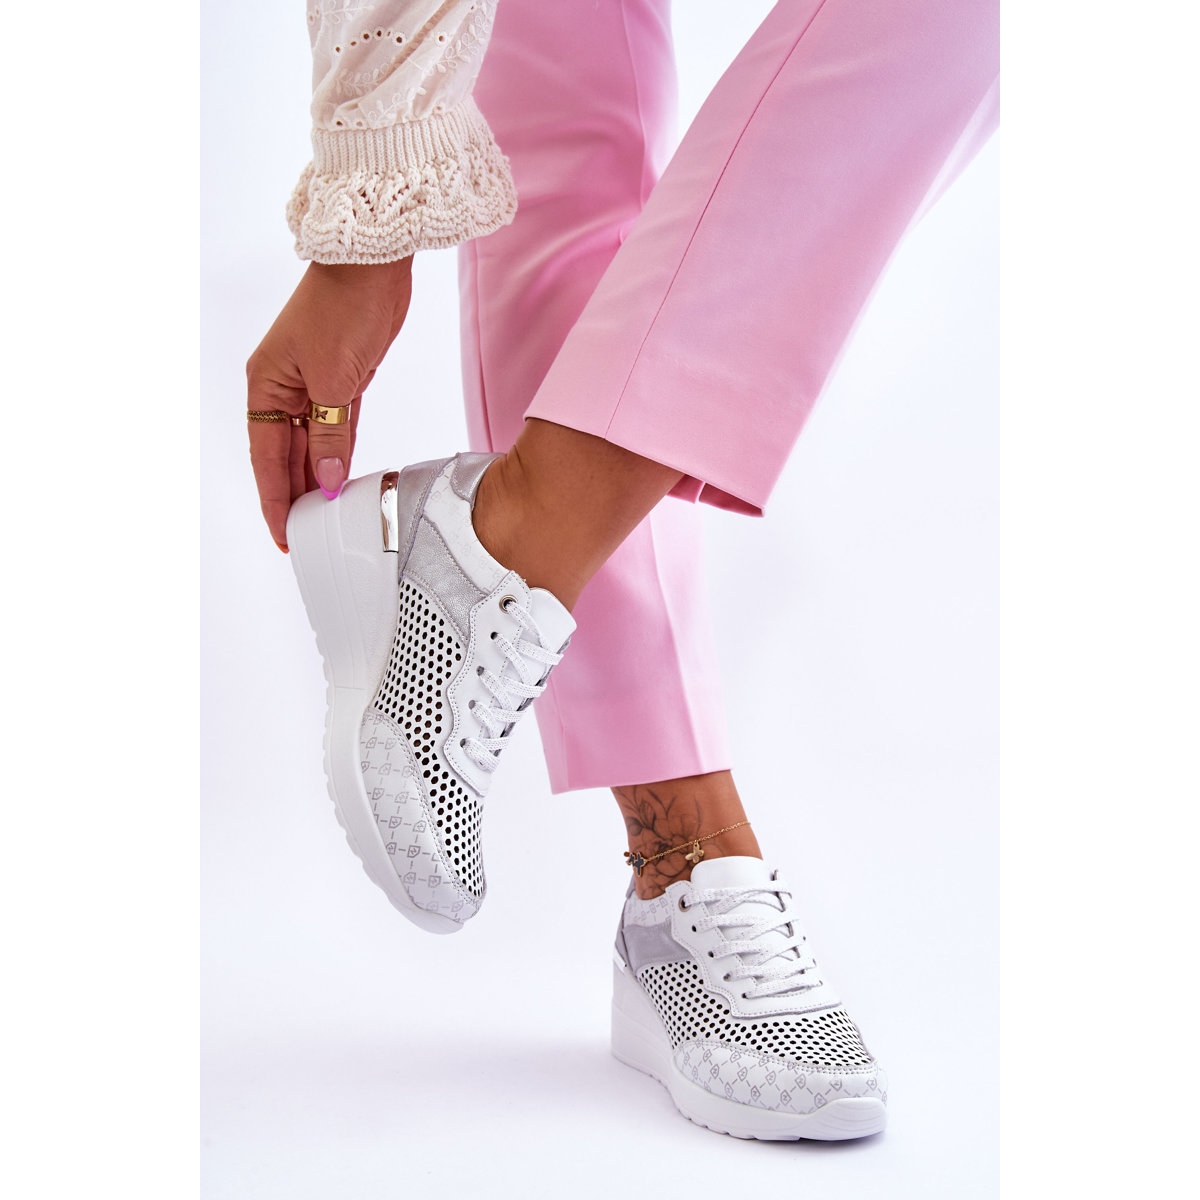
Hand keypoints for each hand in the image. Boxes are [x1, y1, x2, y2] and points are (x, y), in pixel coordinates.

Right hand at [246, 257, 413, 548]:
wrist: (372, 265)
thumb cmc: (343, 308)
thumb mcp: (334, 380)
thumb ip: (329, 434)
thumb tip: (325, 480)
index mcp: (266, 386)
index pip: (267, 458)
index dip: (275, 499)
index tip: (283, 533)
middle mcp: (283, 388)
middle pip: (287, 455)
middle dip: (295, 495)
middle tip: (305, 535)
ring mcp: (313, 385)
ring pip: (312, 444)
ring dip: (317, 478)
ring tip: (322, 516)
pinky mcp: (342, 381)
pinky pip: (336, 428)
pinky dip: (337, 453)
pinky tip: (339, 479)